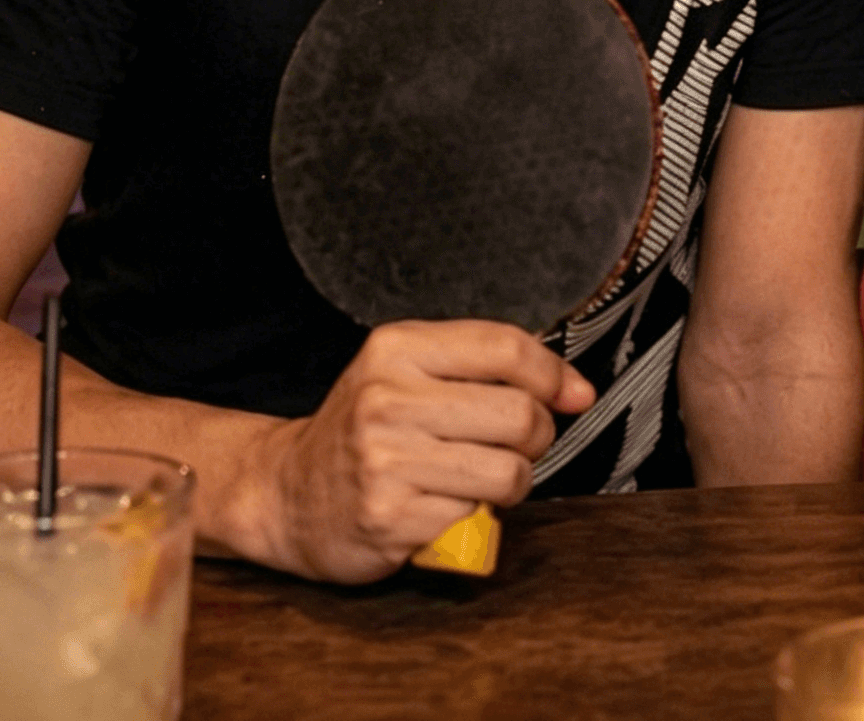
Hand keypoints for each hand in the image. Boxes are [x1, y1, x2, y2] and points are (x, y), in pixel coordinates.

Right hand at [244, 320, 593, 582]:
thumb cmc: (362, 431)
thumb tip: (575, 388)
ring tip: (477, 476)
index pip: (505, 347)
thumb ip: (487, 369)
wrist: (287, 493)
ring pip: (509, 471)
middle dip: (535, 436)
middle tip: (511, 444)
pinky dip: (471, 516)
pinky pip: (475, 515)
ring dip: (509, 482)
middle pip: (519, 413)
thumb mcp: (408, 374)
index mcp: (396, 349)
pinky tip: (439, 504)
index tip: (571, 393)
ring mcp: (385, 460)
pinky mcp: (390, 516)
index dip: (554, 373)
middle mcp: (387, 398)